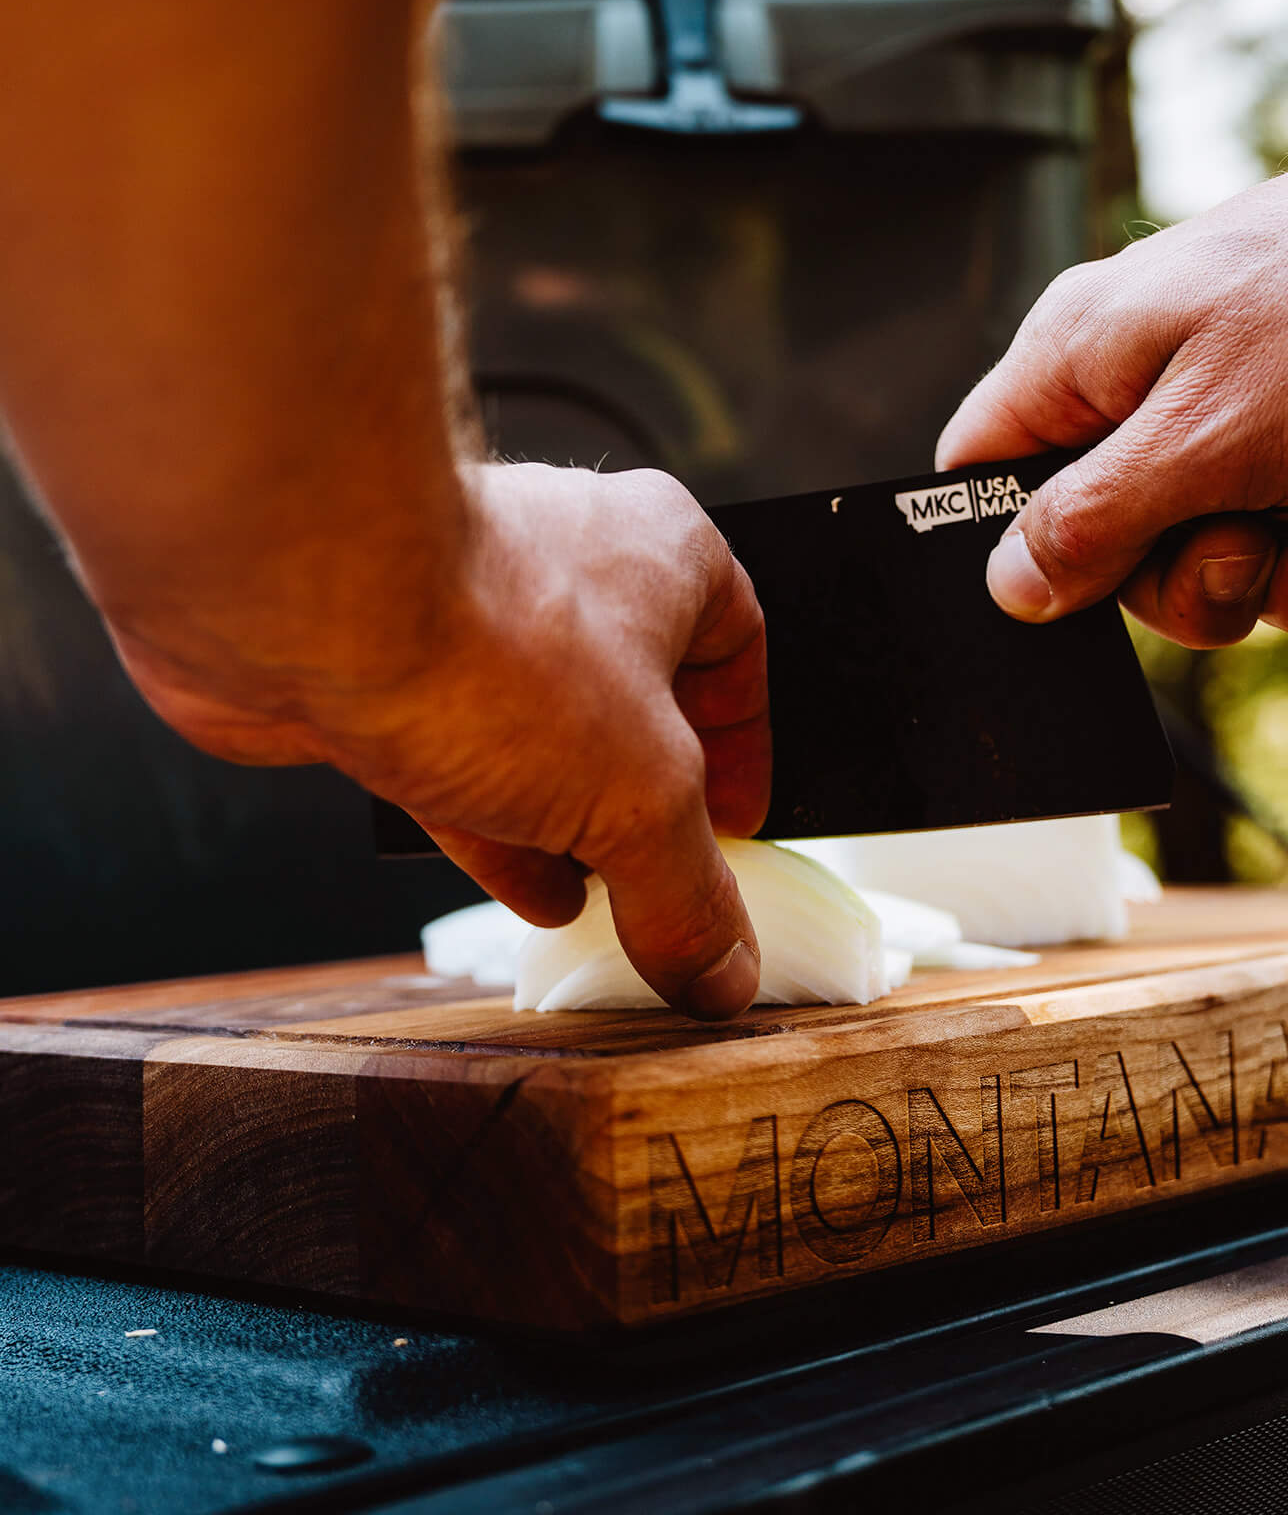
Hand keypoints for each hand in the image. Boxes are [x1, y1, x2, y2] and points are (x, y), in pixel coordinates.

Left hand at [108, 464, 769, 1017]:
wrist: (304, 604)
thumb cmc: (489, 639)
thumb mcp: (639, 799)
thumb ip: (689, 893)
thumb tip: (724, 971)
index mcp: (667, 554)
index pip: (738, 652)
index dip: (745, 748)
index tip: (739, 827)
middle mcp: (575, 560)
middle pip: (638, 692)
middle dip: (650, 793)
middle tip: (665, 873)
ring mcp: (474, 605)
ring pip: (544, 725)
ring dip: (569, 816)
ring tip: (596, 897)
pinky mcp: (386, 656)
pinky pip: (460, 746)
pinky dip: (496, 817)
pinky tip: (521, 881)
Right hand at [938, 19, 1287, 648]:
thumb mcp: (1208, 439)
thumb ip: (1093, 521)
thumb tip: (1006, 585)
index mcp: (1088, 358)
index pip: (989, 474)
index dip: (1029, 551)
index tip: (1105, 579)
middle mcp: (1161, 382)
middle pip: (1129, 551)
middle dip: (1212, 580)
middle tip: (1263, 543)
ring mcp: (1260, 409)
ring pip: (1247, 558)